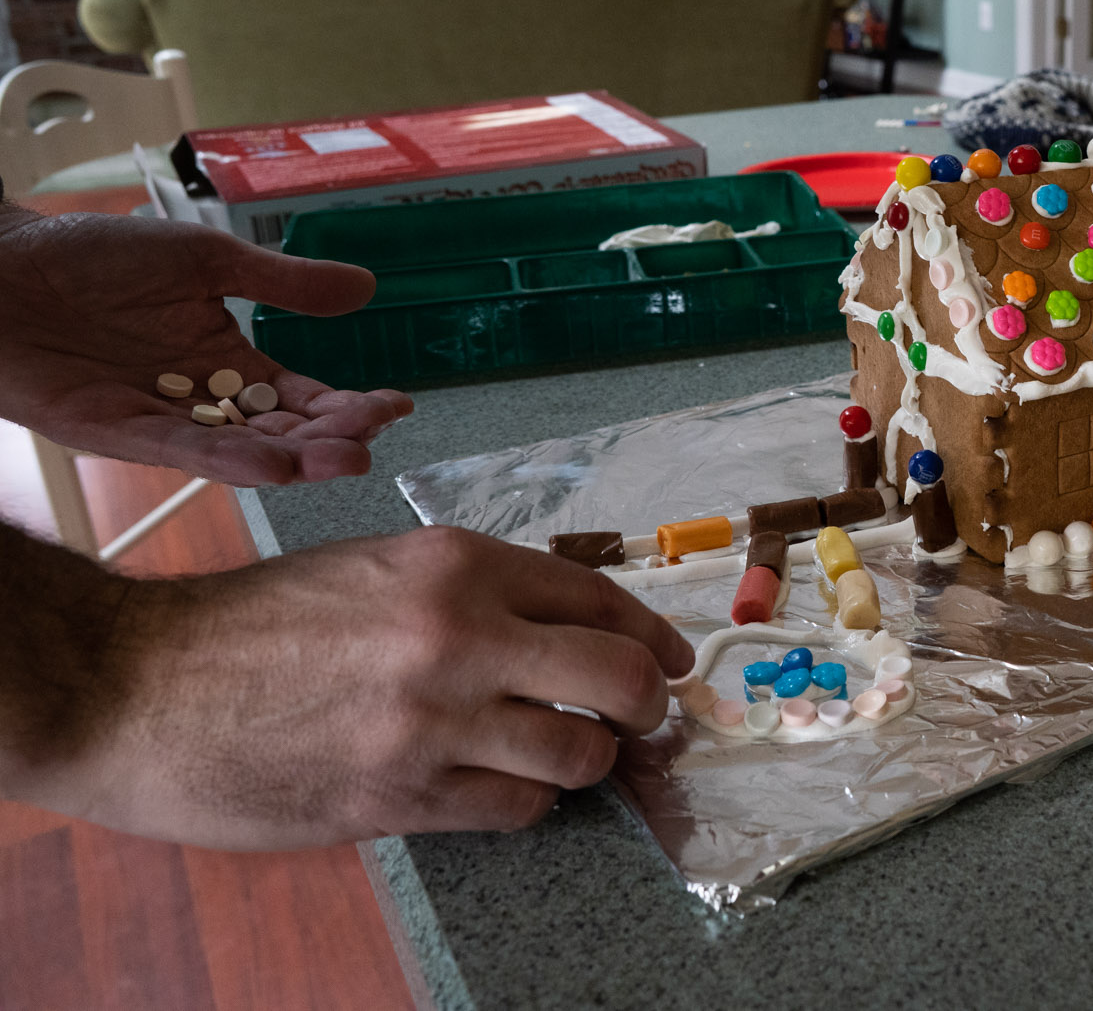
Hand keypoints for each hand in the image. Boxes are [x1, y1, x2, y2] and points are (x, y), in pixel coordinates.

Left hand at [0, 207, 411, 484]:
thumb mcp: (206, 259)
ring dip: (293, 460)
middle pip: (282, 432)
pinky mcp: (113, 431)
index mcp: (228, 359)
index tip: (397, 405)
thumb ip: (284, 281)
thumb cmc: (89, 255)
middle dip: (331, 440)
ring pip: (240, 451)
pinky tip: (271, 465)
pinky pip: (179, 451)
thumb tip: (366, 285)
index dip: (350, 407)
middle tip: (371, 440)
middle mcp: (201, 399)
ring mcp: (161, 419)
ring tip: (342, 462)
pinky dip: (227, 460)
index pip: (304, 396)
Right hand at [12, 526, 695, 848]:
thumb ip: (476, 592)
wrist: (140, 685)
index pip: (601, 597)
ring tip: (560, 756)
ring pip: (578, 754)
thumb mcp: (377, 569)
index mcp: (455, 564)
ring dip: (584, 762)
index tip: (671, 659)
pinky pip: (515, 810)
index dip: (652, 633)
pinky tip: (496, 788)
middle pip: (621, 676)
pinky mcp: (399, 796)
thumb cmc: (256, 625)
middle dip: (649, 704)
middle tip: (643, 719)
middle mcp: (458, 635)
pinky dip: (523, 804)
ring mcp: (431, 721)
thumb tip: (573, 625)